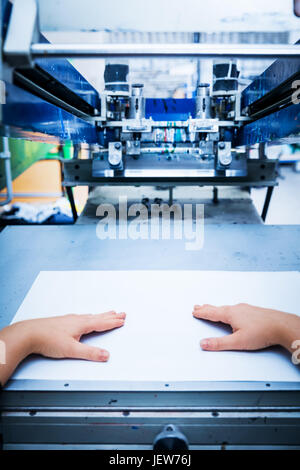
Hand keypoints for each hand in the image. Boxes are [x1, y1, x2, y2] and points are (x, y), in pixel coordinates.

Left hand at [0, 311, 125, 385]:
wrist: (28, 334)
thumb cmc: (48, 340)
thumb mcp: (72, 350)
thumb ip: (90, 353)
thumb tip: (106, 355)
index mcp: (81, 324)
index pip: (101, 323)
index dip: (113, 323)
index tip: (122, 320)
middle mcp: (77, 320)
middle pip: (98, 317)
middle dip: (110, 316)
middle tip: (121, 313)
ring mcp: (69, 320)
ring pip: (89, 316)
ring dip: (101, 315)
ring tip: (108, 313)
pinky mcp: (62, 322)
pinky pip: (81, 317)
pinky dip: (89, 317)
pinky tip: (85, 318)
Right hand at [193, 303, 299, 352]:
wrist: (281, 326)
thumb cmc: (262, 332)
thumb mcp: (238, 342)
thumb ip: (219, 343)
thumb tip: (204, 343)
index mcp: (230, 314)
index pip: (211, 313)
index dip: (202, 313)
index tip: (194, 312)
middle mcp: (237, 309)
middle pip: (217, 308)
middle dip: (207, 308)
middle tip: (198, 307)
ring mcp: (246, 309)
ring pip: (227, 308)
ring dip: (217, 308)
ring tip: (212, 309)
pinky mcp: (253, 311)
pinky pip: (236, 308)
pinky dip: (228, 309)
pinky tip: (233, 312)